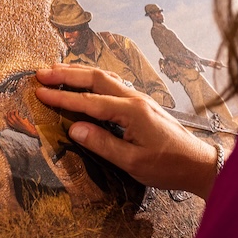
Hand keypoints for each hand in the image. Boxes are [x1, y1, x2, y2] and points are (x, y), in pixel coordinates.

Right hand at [4, 109, 37, 136]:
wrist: (30, 131)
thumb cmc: (26, 128)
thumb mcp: (20, 126)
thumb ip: (18, 123)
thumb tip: (17, 119)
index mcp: (14, 126)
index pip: (8, 121)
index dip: (7, 117)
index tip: (7, 114)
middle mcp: (14, 124)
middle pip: (9, 118)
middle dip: (8, 114)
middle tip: (10, 111)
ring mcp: (17, 122)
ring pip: (12, 116)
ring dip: (12, 112)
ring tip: (14, 110)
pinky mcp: (20, 120)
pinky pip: (16, 115)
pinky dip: (16, 112)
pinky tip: (17, 111)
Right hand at [35, 64, 220, 198]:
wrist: (198, 163)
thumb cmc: (168, 165)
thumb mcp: (132, 161)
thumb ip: (102, 144)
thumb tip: (75, 129)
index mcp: (131, 111)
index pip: (88, 101)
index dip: (62, 97)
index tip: (40, 93)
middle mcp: (134, 99)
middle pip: (95, 78)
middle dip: (66, 74)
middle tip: (42, 74)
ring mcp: (139, 100)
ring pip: (104, 78)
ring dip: (79, 74)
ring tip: (56, 72)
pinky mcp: (141, 105)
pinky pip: (112, 86)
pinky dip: (92, 81)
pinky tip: (84, 83)